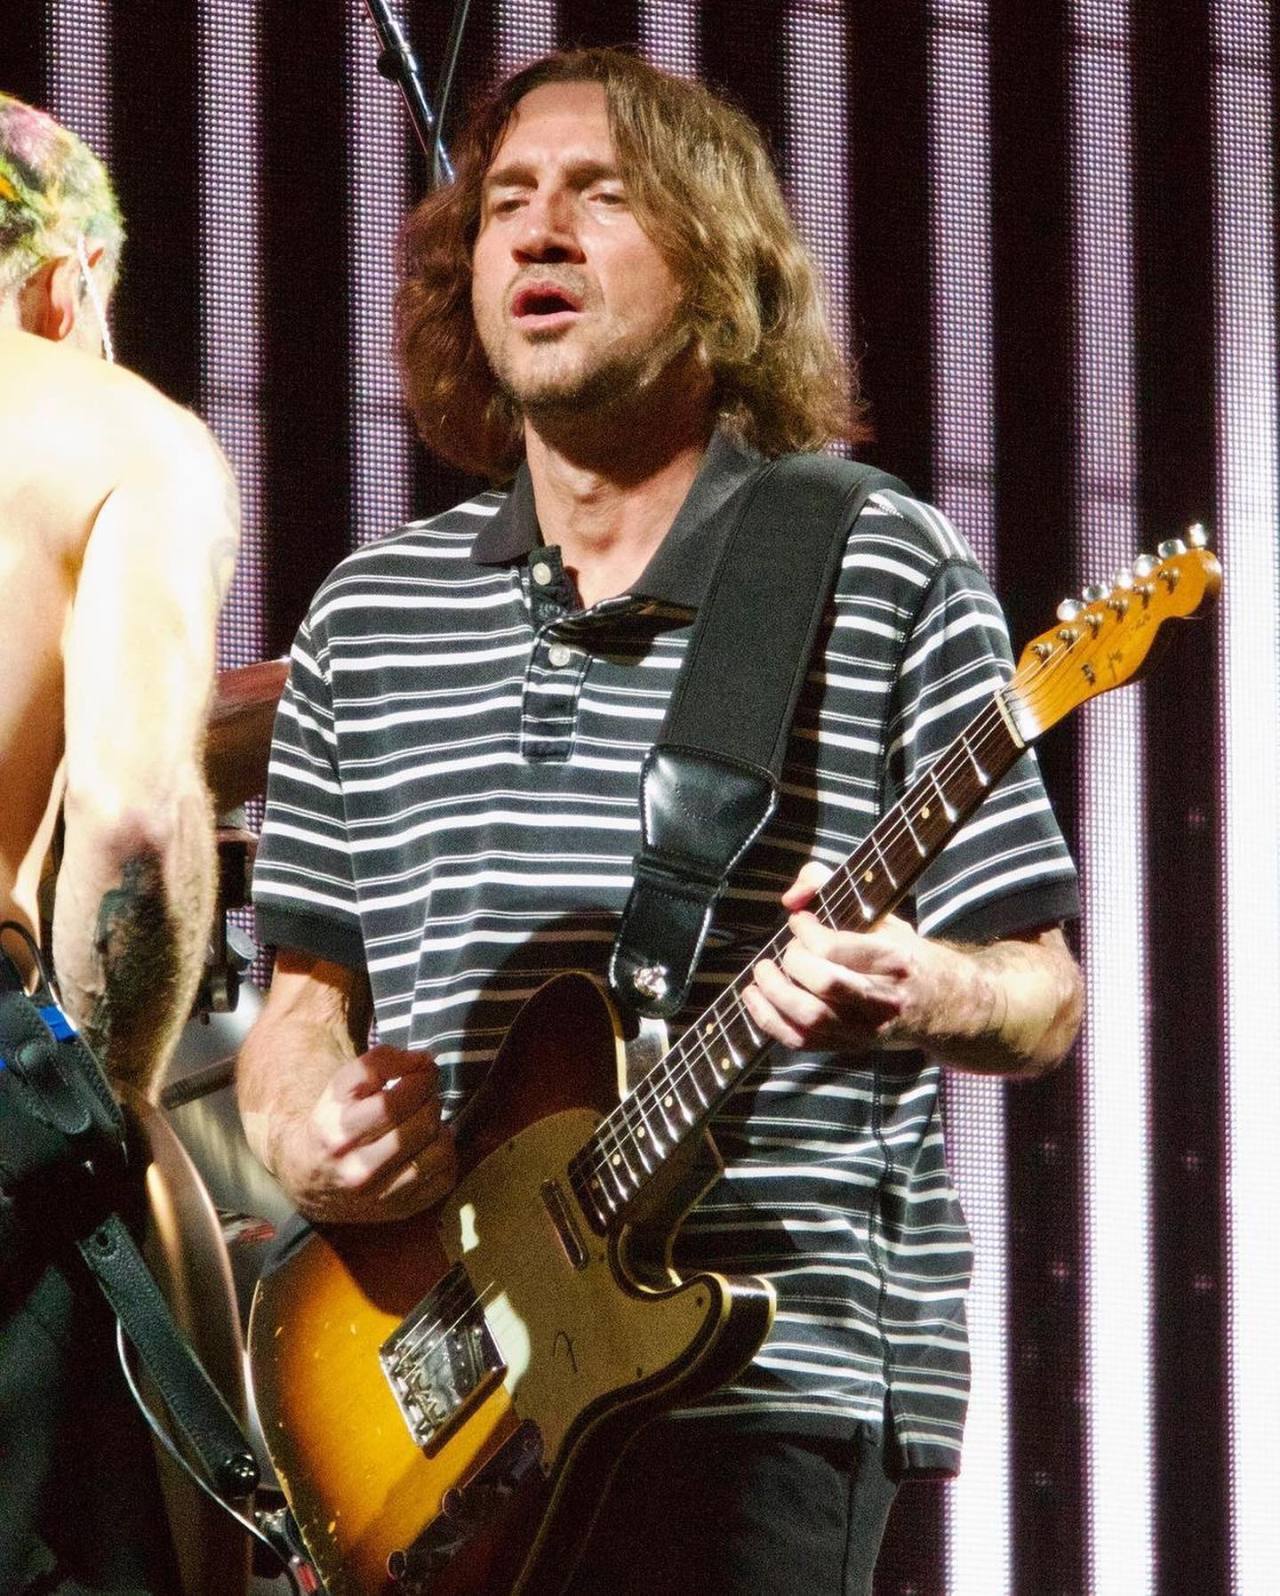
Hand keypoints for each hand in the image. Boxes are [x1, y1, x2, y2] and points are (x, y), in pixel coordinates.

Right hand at [279, 1043, 457, 1223]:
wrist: (308, 1178)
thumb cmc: (335, 1122)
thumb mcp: (342, 1085)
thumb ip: (380, 1062)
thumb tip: (427, 1061)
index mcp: (339, 1131)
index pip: (394, 1102)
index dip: (421, 1078)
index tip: (424, 1069)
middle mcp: (357, 1167)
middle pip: (421, 1123)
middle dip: (432, 1099)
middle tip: (424, 1094)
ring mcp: (380, 1194)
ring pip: (438, 1152)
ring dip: (441, 1128)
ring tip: (426, 1121)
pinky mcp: (399, 1211)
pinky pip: (444, 1179)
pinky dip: (446, 1156)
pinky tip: (429, 1146)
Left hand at [742, 862, 944, 1054]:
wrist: (939, 1003)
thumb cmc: (903, 953)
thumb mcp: (881, 912)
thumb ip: (832, 886)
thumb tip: (793, 897)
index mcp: (893, 958)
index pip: (836, 948)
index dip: (805, 931)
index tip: (799, 921)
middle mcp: (881, 998)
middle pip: (824, 983)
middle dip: (793, 961)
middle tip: (788, 949)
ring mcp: (865, 1028)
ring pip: (810, 1017)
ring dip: (774, 993)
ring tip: (763, 971)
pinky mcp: (848, 1045)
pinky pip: (801, 1040)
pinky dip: (769, 1020)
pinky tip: (755, 998)